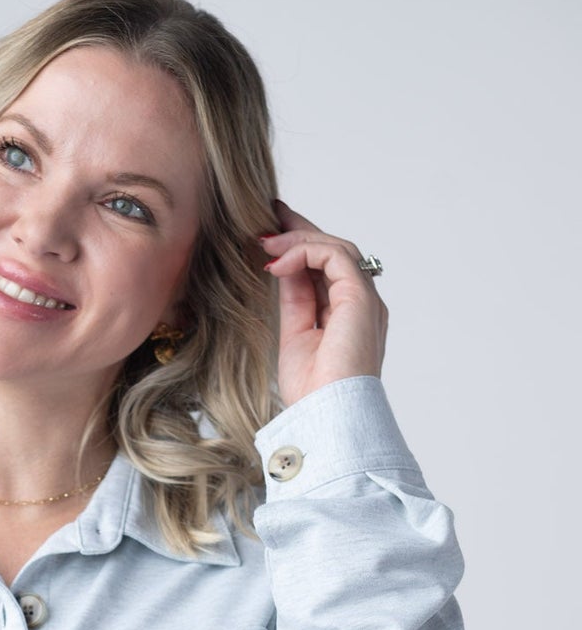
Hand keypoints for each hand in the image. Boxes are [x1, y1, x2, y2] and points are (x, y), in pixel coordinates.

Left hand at [258, 198, 388, 409]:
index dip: (300, 248)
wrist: (328, 413)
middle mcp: (361, 304)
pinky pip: (334, 255)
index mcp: (347, 316)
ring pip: (335, 248)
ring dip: (297, 239)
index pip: (325, 270)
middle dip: (300, 231)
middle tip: (269, 216)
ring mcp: (364, 299)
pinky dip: (303, 251)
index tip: (272, 234)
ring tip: (264, 242)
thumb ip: (294, 300)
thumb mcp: (294, 335)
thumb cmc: (312, 391)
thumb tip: (281, 270)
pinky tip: (277, 263)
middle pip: (333, 252)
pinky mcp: (361, 297)